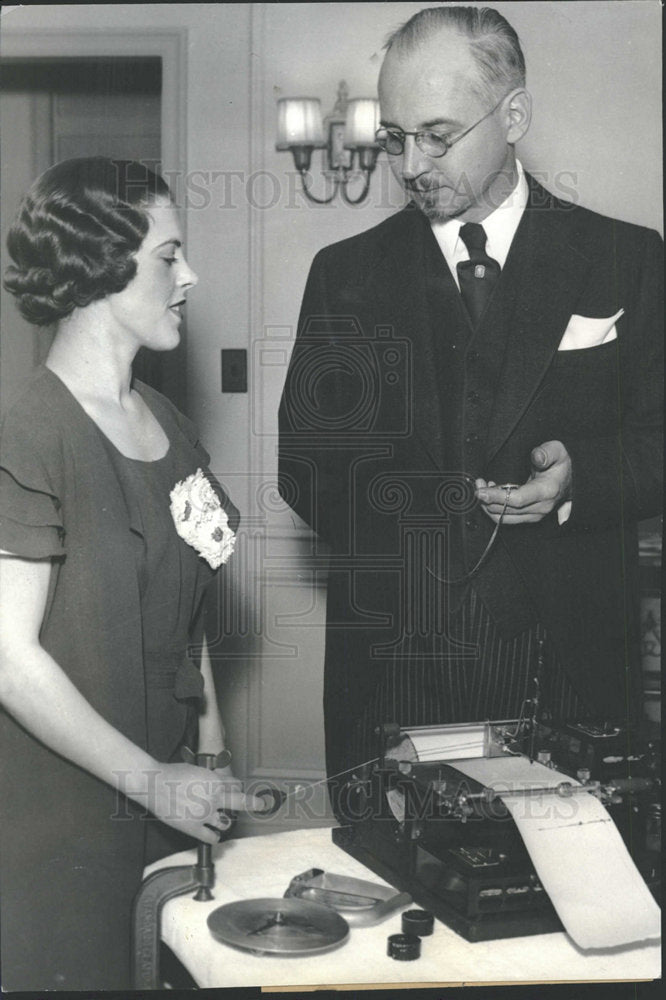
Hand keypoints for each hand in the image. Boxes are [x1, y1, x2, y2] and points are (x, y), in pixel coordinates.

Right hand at [140, 761, 265, 844]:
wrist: (154, 784)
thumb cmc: (174, 774)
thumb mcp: (198, 770)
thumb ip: (212, 779)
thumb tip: (222, 785)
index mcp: (215, 782)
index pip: (236, 786)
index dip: (237, 788)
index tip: (239, 790)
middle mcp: (213, 798)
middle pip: (241, 802)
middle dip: (253, 803)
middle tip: (261, 804)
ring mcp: (204, 814)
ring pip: (225, 822)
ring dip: (224, 821)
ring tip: (219, 819)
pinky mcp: (193, 828)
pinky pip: (212, 837)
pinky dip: (214, 836)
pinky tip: (213, 834)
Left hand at [475, 440, 571, 524]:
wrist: (571, 478)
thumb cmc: (561, 463)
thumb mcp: (557, 451)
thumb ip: (546, 452)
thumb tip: (536, 456)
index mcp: (547, 491)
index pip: (517, 499)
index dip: (496, 497)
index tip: (481, 491)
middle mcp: (541, 507)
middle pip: (506, 511)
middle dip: (487, 499)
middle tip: (478, 483)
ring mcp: (535, 515)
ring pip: (503, 518)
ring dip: (487, 505)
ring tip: (482, 487)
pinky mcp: (529, 517)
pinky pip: (506, 518)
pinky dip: (494, 507)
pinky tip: (491, 493)